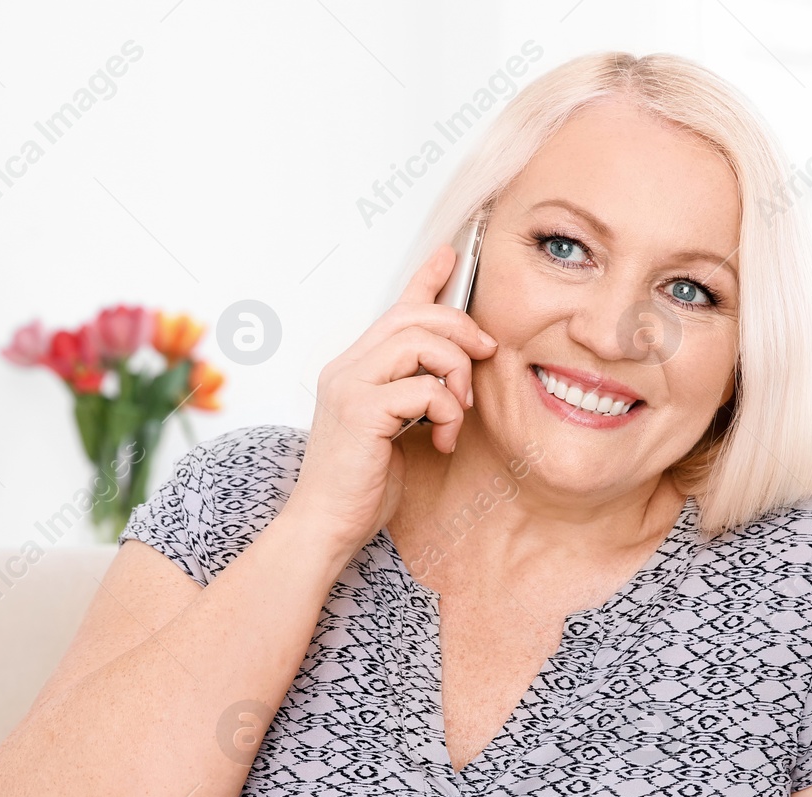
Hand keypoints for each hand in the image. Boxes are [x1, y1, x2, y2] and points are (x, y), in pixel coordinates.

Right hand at [283, 244, 498, 556]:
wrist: (324, 525)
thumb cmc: (360, 485)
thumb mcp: (395, 430)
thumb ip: (414, 397)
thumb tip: (454, 376)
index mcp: (353, 369)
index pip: (393, 310)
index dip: (424, 279)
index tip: (450, 255)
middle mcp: (346, 368)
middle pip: (413, 316)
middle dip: (461, 329)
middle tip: (486, 356)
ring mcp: (349, 386)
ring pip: (420, 342)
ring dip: (456, 373)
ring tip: (458, 411)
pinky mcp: (361, 411)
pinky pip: (425, 388)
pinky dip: (447, 412)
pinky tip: (442, 440)